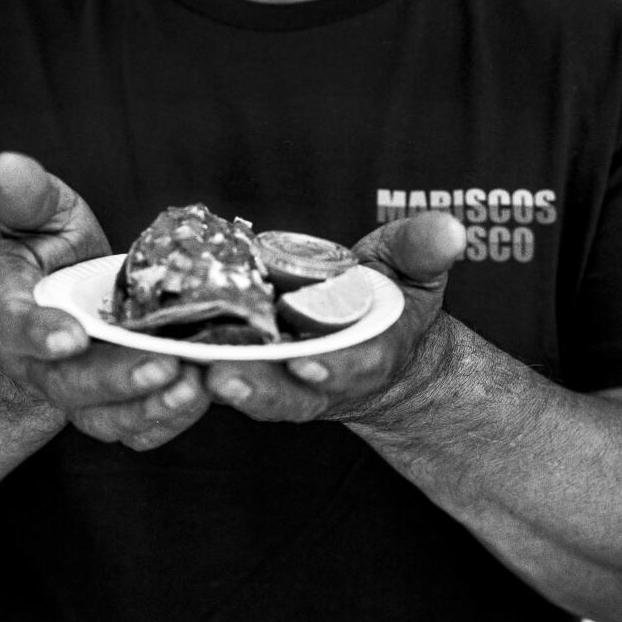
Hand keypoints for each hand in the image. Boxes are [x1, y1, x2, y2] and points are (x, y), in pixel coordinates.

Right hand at [0, 153, 207, 450]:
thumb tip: (6, 162)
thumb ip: (26, 195)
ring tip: (195, 384)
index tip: (70, 336)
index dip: (40, 333)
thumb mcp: (37, 214)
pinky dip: (169, 419)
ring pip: (106, 417)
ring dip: (150, 406)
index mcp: (13, 310)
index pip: (17, 324)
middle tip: (162, 366)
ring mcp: (77, 391)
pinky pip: (137, 429)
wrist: (62, 295)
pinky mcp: (112, 408)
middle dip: (115, 379)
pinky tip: (205, 394)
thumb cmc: (48, 249)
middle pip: (71, 384)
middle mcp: (41, 362)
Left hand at [205, 211, 465, 427]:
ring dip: (224, 385)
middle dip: (262, 388)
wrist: (372, 335)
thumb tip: (452, 228)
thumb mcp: (416, 267)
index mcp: (372, 354)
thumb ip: (425, 249)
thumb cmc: (394, 295)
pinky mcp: (253, 373)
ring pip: (254, 392)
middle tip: (227, 377)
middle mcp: (326, 379)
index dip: (334, 367)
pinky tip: (170, 354)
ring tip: (192, 371)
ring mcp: (286, 382)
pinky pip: (226, 377)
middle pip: (293, 393)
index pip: (356, 365)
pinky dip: (198, 371)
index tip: (310, 362)